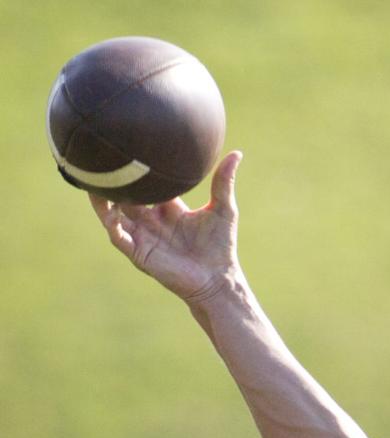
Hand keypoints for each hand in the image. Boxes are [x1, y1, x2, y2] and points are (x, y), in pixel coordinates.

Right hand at [89, 151, 242, 303]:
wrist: (217, 279)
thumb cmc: (220, 246)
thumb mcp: (223, 209)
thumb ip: (223, 182)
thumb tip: (236, 153)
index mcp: (167, 208)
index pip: (146, 183)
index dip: (136, 168)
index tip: (128, 144)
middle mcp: (150, 220)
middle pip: (124, 194)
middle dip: (113, 178)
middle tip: (100, 153)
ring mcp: (142, 236)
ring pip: (113, 212)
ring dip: (102, 196)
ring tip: (92, 176)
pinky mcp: (138, 252)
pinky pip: (117, 234)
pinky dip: (109, 221)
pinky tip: (104, 206)